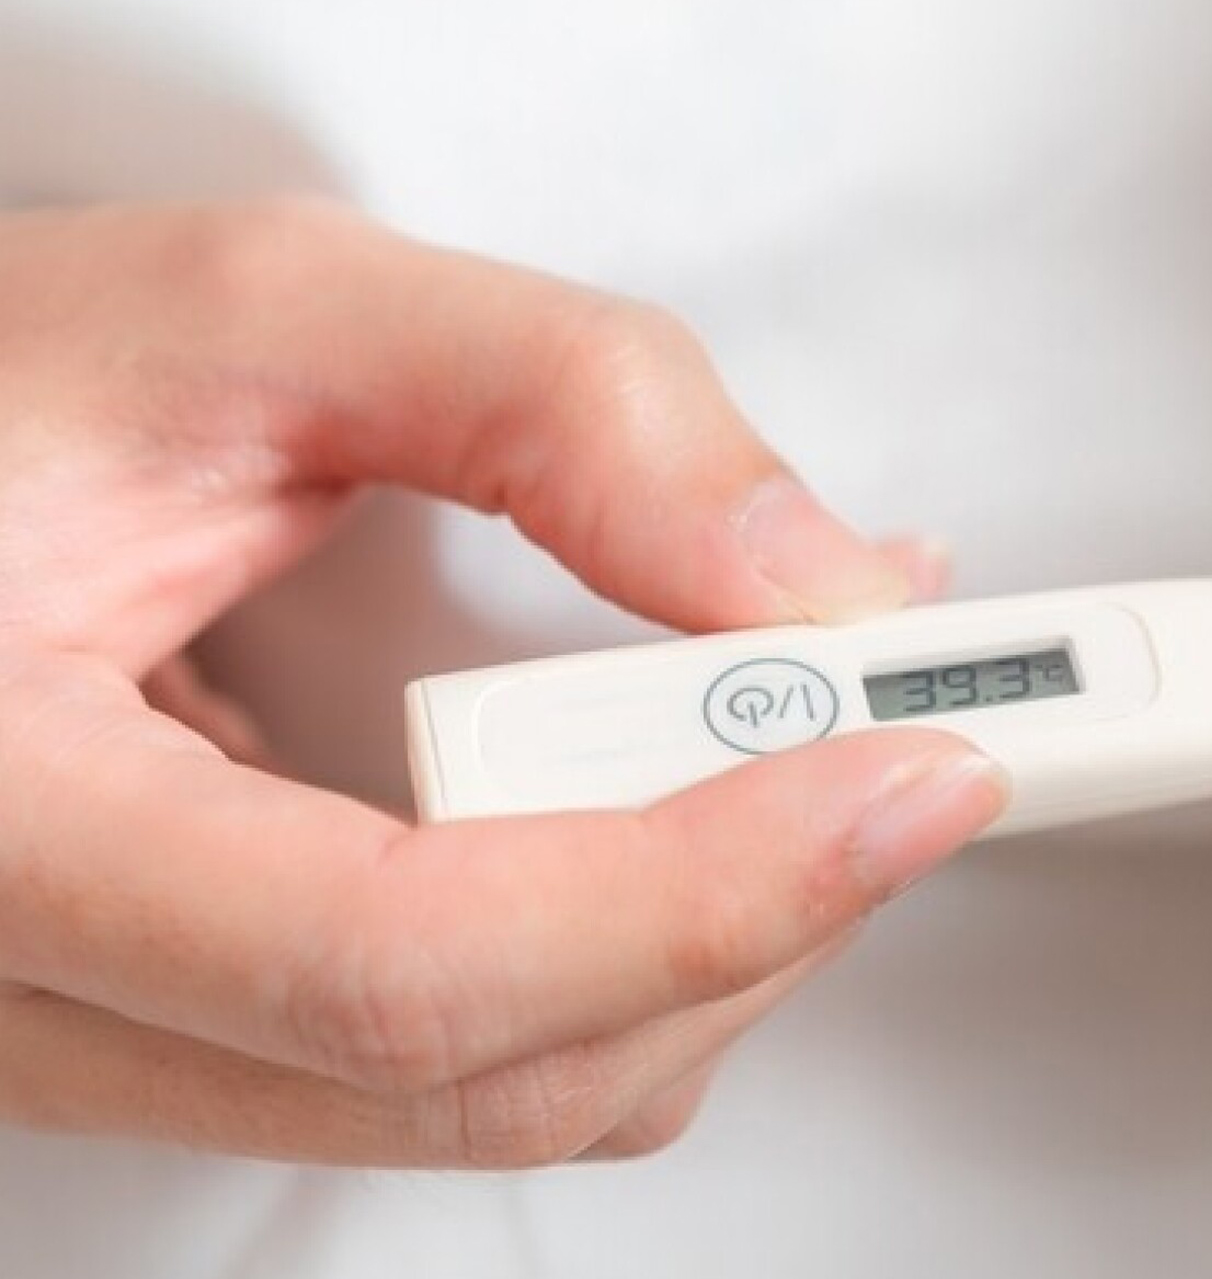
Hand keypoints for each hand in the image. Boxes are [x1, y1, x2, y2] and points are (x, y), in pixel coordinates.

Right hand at [0, 200, 995, 1164]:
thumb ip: (555, 401)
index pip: (400, 967)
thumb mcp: (252, 307)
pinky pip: (450, 1066)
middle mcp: (32, 1004)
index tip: (914, 768)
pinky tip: (697, 799)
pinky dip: (628, 944)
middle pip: (492, 1074)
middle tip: (921, 730)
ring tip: (825, 739)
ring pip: (494, 1103)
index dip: (701, 889)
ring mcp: (100, 1049)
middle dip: (762, 911)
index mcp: (3, 829)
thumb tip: (816, 578)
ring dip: (717, 936)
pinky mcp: (174, 1035)